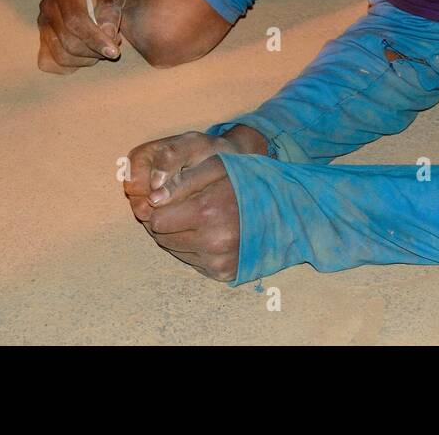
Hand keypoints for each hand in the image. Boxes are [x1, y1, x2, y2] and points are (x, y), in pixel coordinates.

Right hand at [36, 0, 125, 73]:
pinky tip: (88, 54)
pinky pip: (51, 61)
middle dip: (95, 51)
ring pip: (61, 56)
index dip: (95, 40)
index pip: (75, 22)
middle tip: (114, 44)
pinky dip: (71, 64)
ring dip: (87, 59)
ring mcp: (43, 24)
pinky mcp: (43, 36)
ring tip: (103, 46)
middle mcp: (48, 8)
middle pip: (68, 43)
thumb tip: (108, 34)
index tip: (114, 52)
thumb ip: (111, 7)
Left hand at [123, 128, 268, 281]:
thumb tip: (152, 200)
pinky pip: (192, 262)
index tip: (170, 198)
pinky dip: (196, 248)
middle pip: (163, 238)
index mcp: (208, 211)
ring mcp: (220, 261)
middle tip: (188, 207)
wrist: (286, 206)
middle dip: (169, 222)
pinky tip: (213, 232)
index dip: (160, 207)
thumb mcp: (217, 166)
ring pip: (175, 251)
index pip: (157, 220)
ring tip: (203, 218)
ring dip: (181, 235)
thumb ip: (181, 181)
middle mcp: (213, 242)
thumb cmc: (249, 180)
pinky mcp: (225, 272)